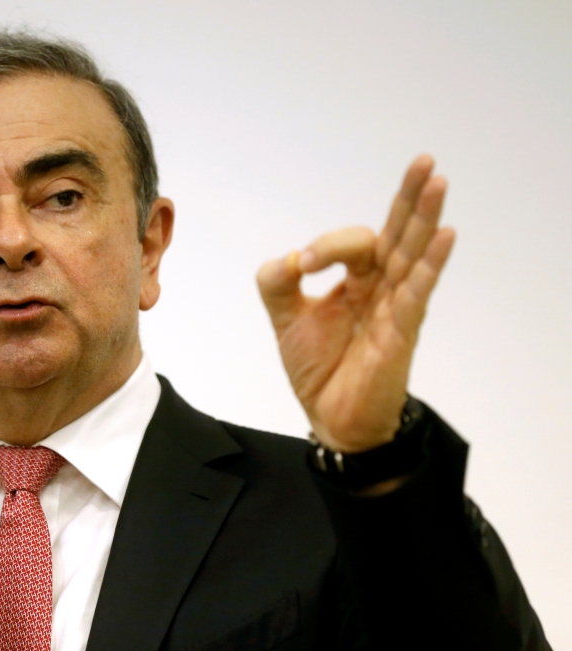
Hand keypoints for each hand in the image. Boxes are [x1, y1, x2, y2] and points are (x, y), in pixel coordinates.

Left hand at [256, 155, 454, 452]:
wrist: (331, 418)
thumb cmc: (319, 367)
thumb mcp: (285, 318)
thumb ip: (277, 283)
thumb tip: (288, 257)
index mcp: (357, 280)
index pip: (354, 242)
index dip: (329, 243)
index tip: (302, 265)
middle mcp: (381, 287)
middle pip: (400, 234)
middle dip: (410, 198)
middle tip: (425, 162)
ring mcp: (396, 308)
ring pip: (413, 255)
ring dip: (425, 219)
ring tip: (438, 184)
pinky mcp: (402, 333)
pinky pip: (418, 293)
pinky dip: (429, 265)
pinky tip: (444, 237)